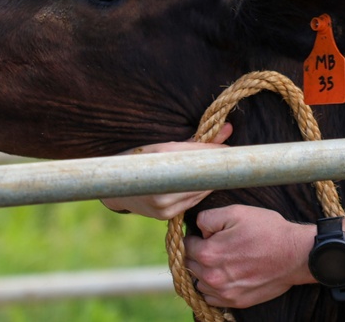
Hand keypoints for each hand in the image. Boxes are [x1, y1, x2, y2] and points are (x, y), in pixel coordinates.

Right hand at [100, 123, 232, 219]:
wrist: (115, 188)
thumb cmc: (142, 160)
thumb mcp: (163, 146)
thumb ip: (197, 141)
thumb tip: (228, 129)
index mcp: (160, 157)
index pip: (197, 155)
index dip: (216, 153)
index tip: (228, 150)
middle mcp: (162, 182)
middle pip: (201, 176)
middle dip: (214, 169)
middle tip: (225, 161)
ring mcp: (164, 201)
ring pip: (200, 191)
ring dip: (207, 182)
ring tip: (209, 173)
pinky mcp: (165, 214)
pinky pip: (191, 202)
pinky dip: (198, 193)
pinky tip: (195, 186)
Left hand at [184, 204, 312, 308]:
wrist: (295, 254)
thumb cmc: (267, 230)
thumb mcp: (235, 212)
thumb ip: (207, 218)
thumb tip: (197, 228)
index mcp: (209, 253)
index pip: (186, 245)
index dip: (195, 236)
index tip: (205, 233)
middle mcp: (213, 277)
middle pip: (190, 264)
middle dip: (197, 253)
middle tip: (214, 244)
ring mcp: (225, 292)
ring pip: (199, 282)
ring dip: (203, 271)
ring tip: (219, 260)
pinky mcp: (236, 302)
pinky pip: (211, 298)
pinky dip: (212, 287)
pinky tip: (224, 275)